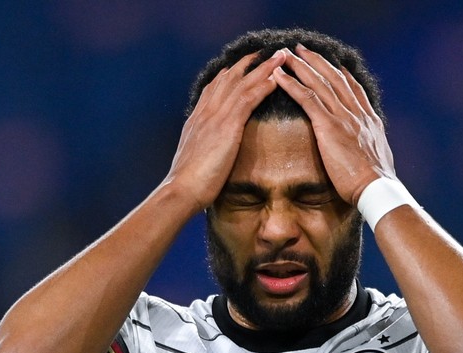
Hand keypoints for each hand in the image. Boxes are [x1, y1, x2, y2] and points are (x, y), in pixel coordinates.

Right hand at [164, 50, 285, 210]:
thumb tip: (210, 150)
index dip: (229, 74)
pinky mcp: (227, 126)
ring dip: (264, 68)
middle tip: (266, 52)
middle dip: (249, 63)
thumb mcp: (194, 158)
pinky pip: (248, 99)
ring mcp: (215, 117)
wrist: (181, 190)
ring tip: (280, 56)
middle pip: (229, 78)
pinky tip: (277, 78)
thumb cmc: (188, 184)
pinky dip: (263, 86)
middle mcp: (205, 112)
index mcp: (197, 119)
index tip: (241, 65)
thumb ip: (203, 148)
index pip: (214, 88)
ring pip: (242, 84)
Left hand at [272, 45, 395, 205]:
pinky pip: (307, 98)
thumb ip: (370, 148)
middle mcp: (357, 113)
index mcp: (369, 120)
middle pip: (335, 78)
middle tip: (302, 50)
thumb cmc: (375, 183)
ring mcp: (343, 117)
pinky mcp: (329, 126)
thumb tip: (370, 151)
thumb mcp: (378, 159)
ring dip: (301, 66)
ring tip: (285, 55)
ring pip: (319, 83)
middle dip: (317, 61)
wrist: (376, 188)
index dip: (342, 75)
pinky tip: (278, 76)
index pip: (354, 90)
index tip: (333, 64)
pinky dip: (291, 84)